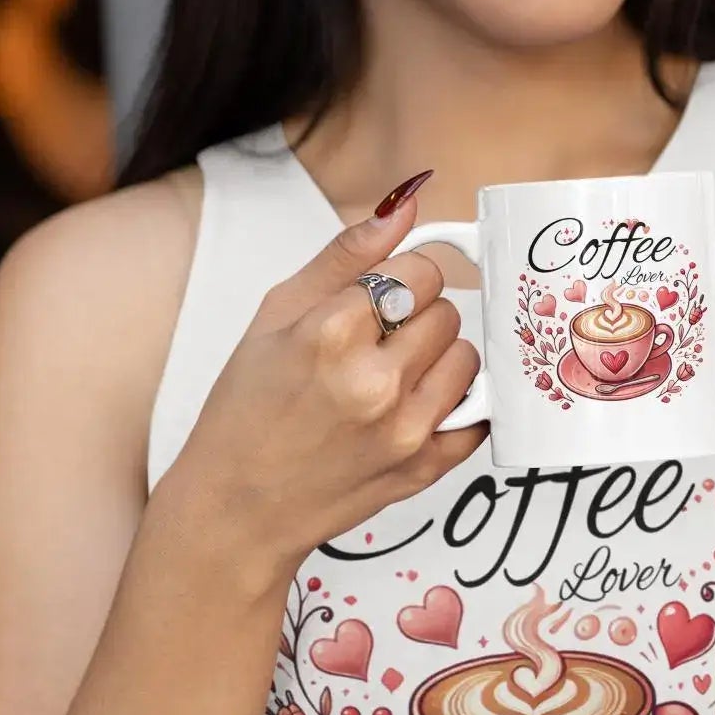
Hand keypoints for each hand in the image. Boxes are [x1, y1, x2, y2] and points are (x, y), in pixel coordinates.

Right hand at [174, 182, 485, 581]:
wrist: (237, 508)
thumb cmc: (246, 411)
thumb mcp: (274, 316)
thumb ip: (344, 255)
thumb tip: (404, 205)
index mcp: (330, 333)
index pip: (419, 270)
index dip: (400, 280)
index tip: (378, 300)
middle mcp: (374, 381)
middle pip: (447, 310)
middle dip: (415, 318)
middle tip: (374, 345)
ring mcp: (405, 429)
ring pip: (466, 356)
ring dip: (436, 359)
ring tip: (390, 378)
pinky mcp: (426, 468)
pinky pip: (477, 412)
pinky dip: (454, 406)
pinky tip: (409, 410)